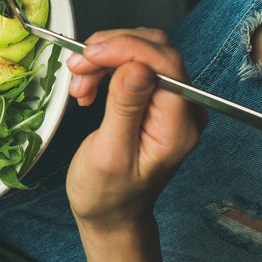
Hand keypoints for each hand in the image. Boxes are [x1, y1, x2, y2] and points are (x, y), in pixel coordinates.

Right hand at [66, 28, 206, 231]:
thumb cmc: (108, 194)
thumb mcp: (110, 154)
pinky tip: (89, 86)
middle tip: (77, 68)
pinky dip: (106, 67)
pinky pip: (134, 65)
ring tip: (79, 84)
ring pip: (142, 53)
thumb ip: (125, 108)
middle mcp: (183, 110)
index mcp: (178, 127)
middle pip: (155, 50)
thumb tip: (137, 66)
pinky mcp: (156, 98)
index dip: (126, 49)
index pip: (165, 64)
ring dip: (104, 59)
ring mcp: (171, 103)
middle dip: (111, 51)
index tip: (89, 55)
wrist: (111, 212)